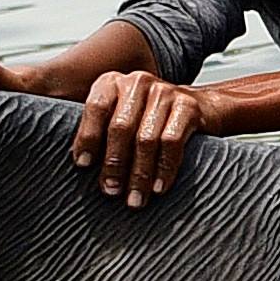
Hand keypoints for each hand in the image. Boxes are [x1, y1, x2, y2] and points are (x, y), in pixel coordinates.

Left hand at [70, 67, 206, 208]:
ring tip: (134, 198)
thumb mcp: (119, 115)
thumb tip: (80, 165)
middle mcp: (137, 83)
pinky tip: (158, 187)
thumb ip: (98, 131)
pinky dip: (164, 169)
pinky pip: (172, 142)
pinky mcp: (188, 107)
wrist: (199, 106)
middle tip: (111, 190)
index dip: (88, 137)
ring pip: (146, 139)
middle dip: (114, 163)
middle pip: (121, 126)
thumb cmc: (147, 119)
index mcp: (112, 83)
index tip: (83, 164)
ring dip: (139, 174)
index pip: (97, 107)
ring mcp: (164, 92)